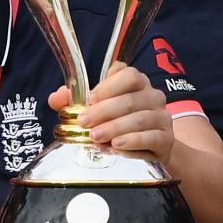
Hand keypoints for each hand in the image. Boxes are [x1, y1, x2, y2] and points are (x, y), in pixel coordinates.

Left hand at [49, 65, 174, 161]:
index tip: (91, 99)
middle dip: (104, 112)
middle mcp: (153, 96)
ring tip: (97, 137)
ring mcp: (162, 117)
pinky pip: (151, 138)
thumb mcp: (98, 109)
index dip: (109, 86)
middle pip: (130, 100)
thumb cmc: (120, 122)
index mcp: (138, 83)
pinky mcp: (166, 139)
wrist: (151, 147)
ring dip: (115, 128)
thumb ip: (75, 101)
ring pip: (140, 119)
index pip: (129, 75)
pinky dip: (132, 142)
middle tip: (85, 123)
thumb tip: (56, 98)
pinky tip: (117, 146)